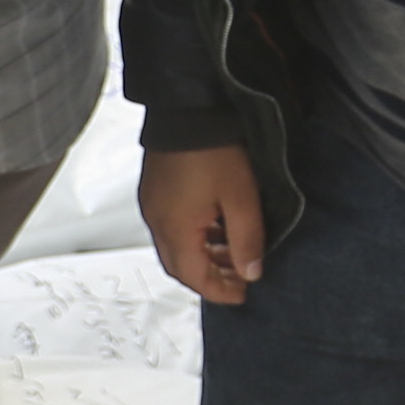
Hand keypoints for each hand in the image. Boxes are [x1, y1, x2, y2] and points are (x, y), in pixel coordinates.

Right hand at [137, 140, 262, 302]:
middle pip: (181, 267)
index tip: (243, 294)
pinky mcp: (154, 191)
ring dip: (203, 256)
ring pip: (175, 247)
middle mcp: (157, 222)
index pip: (195, 278)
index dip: (220, 291)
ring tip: (232, 251)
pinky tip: (215, 227)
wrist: (187, 109)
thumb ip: (247, 240)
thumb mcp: (241, 197)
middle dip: (210, 277)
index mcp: (175, 229)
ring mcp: (152, 205)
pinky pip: (171, 226)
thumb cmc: (212, 149)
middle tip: (239, 277)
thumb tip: (251, 273)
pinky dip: (193, 237)